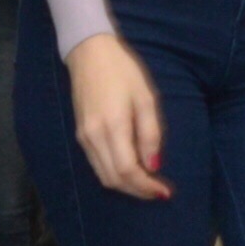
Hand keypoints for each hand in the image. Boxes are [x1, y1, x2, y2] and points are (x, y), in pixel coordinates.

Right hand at [65, 33, 168, 199]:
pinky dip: (114, 174)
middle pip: (114, 179)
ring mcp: (84, 137)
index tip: (164, 191)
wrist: (89, 53)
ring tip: (146, 183)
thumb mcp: (145, 98)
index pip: (128, 170)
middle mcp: (94, 137)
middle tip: (158, 191)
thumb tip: (153, 166)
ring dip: (125, 185)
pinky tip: (129, 169)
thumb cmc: (123, 71)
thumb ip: (150, 133)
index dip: (146, 186)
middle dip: (137, 191)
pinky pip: (97, 165)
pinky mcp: (80, 135)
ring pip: (103, 176)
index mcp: (112, 126)